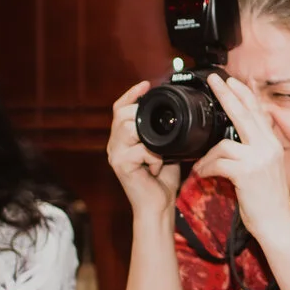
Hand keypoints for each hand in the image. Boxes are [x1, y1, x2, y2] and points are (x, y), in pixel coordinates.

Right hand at [107, 81, 180, 216]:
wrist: (159, 205)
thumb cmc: (162, 179)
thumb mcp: (165, 148)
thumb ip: (163, 132)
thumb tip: (174, 113)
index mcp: (122, 138)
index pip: (120, 108)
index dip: (131, 94)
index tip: (146, 85)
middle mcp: (114, 144)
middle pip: (122, 114)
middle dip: (142, 116)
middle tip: (160, 130)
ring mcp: (115, 154)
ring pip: (128, 128)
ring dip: (150, 139)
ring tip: (159, 154)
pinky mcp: (120, 165)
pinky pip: (138, 149)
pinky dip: (153, 156)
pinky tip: (157, 167)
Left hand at [191, 73, 289, 239]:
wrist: (278, 225)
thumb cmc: (268, 200)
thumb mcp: (267, 169)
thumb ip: (257, 149)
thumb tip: (242, 135)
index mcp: (273, 145)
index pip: (258, 112)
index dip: (245, 94)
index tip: (232, 81)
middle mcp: (268, 148)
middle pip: (244, 114)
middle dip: (227, 94)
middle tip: (214, 80)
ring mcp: (258, 159)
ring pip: (223, 143)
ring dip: (207, 156)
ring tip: (200, 166)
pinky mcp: (246, 173)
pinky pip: (217, 162)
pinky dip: (206, 168)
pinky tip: (203, 175)